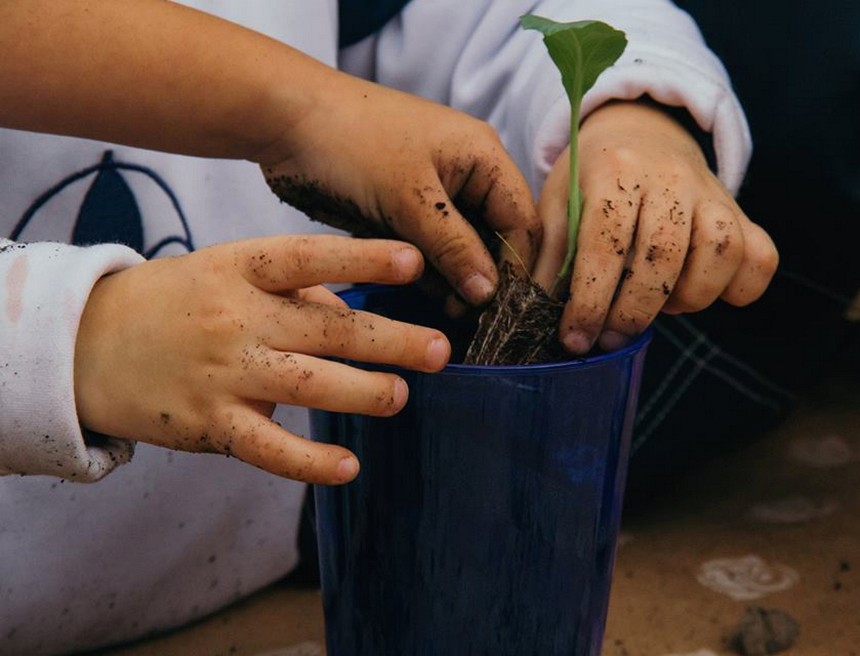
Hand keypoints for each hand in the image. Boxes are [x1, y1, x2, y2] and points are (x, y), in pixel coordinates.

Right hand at [74, 235, 450, 484]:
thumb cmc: (177, 301)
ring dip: (363, 393)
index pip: (308, 260)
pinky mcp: (210, 423)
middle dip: (389, 340)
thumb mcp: (227, 270)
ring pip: (307, 385)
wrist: (86, 345)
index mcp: (240, 269)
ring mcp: (222, 373)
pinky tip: (348, 468)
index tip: (415, 262)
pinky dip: (309, 461)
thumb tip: (356, 311)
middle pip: (324, 329)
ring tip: (402, 396)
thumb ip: (294, 288)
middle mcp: (235, 318)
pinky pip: (268, 447)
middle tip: (440, 350)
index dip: (363, 260)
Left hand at [259, 77, 540, 307]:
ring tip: (450, 315)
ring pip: (462, 248)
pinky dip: (429, 272)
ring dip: (456, 281)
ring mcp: (433, 193)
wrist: (282, 120)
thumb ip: (455, 247)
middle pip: (495, 237)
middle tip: (475, 321)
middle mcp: (466, 174)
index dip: (520, 267)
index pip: (521, 220)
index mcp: (482, 156)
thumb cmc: (352, 145)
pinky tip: (427, 299)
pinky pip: (429, 248)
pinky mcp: (403, 210)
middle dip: (487, 279)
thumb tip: (491, 293)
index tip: (510, 313)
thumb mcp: (410, 199)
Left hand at [533, 100, 777, 353]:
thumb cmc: (592, 179)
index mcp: (615, 169)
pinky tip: (702, 291)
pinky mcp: (741, 212)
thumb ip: (550, 255)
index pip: (606, 243)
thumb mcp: (558, 204)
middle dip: (634, 311)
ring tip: (659, 304)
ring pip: (720, 253)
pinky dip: (739, 288)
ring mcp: (712, 193)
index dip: (590, 300)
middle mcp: (670, 177)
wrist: (643, 131)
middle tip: (610, 337)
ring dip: (689, 297)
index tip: (575, 339)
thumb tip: (535, 311)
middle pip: (664, 255)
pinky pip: (760, 258)